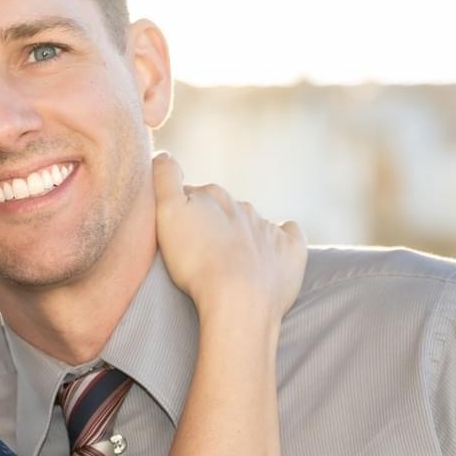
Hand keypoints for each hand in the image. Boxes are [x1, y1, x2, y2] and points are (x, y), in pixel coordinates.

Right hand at [152, 151, 305, 319]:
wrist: (239, 301)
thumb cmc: (197, 262)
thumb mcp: (167, 214)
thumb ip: (164, 179)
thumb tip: (164, 154)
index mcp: (213, 196)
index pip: (192, 196)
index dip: (181, 212)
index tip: (175, 232)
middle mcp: (242, 207)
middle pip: (222, 210)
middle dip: (212, 223)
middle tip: (199, 250)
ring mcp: (269, 229)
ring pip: (252, 224)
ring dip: (241, 236)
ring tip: (229, 261)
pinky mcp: (291, 250)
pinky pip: (289, 234)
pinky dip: (282, 239)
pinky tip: (274, 250)